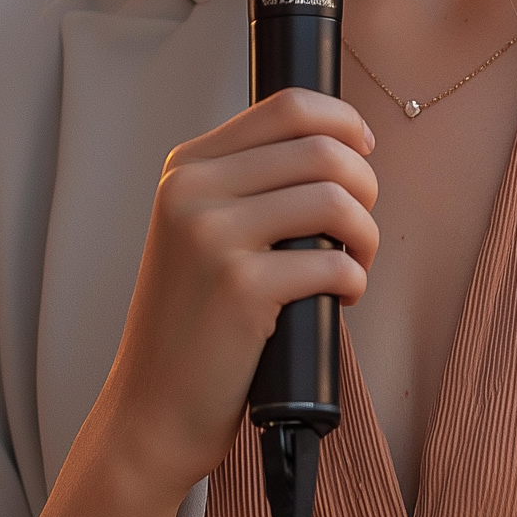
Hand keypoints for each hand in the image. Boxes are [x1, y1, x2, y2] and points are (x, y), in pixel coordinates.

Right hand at [107, 88, 377, 492]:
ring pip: (334, 199)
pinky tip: (338, 300)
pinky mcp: (240, 287)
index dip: (344, 122)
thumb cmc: (193, 324)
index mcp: (186, 168)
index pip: (287, 107)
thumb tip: (339, 150)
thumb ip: (249, 184)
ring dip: (365, 235)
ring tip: (354, 264)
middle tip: (360, 229)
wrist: (151, 409)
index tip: (364, 152)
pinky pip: (333, 262)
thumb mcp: (199, 232)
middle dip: (365, 186)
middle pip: (321, 149)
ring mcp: (211, 236)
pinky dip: (353, 281)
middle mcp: (192, 191)